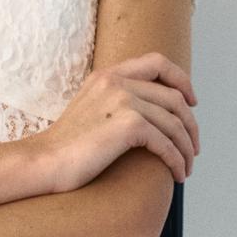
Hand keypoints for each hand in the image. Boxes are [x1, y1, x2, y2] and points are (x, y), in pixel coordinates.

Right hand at [38, 54, 199, 193]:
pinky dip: (176, 160)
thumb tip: (147, 116)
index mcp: (108, 75)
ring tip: (186, 166)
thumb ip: (114, 102)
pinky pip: (166, 143)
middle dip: (190, 124)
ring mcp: (124, 101)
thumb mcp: (89, 110)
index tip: (191, 102)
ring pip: (174, 122)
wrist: (43, 162)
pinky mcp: (129, 126)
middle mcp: (118, 82)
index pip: (157, 62)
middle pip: (174, 97)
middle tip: (193, 146)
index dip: (181, 80)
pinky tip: (178, 174)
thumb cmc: (64, 147)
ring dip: (186, 148)